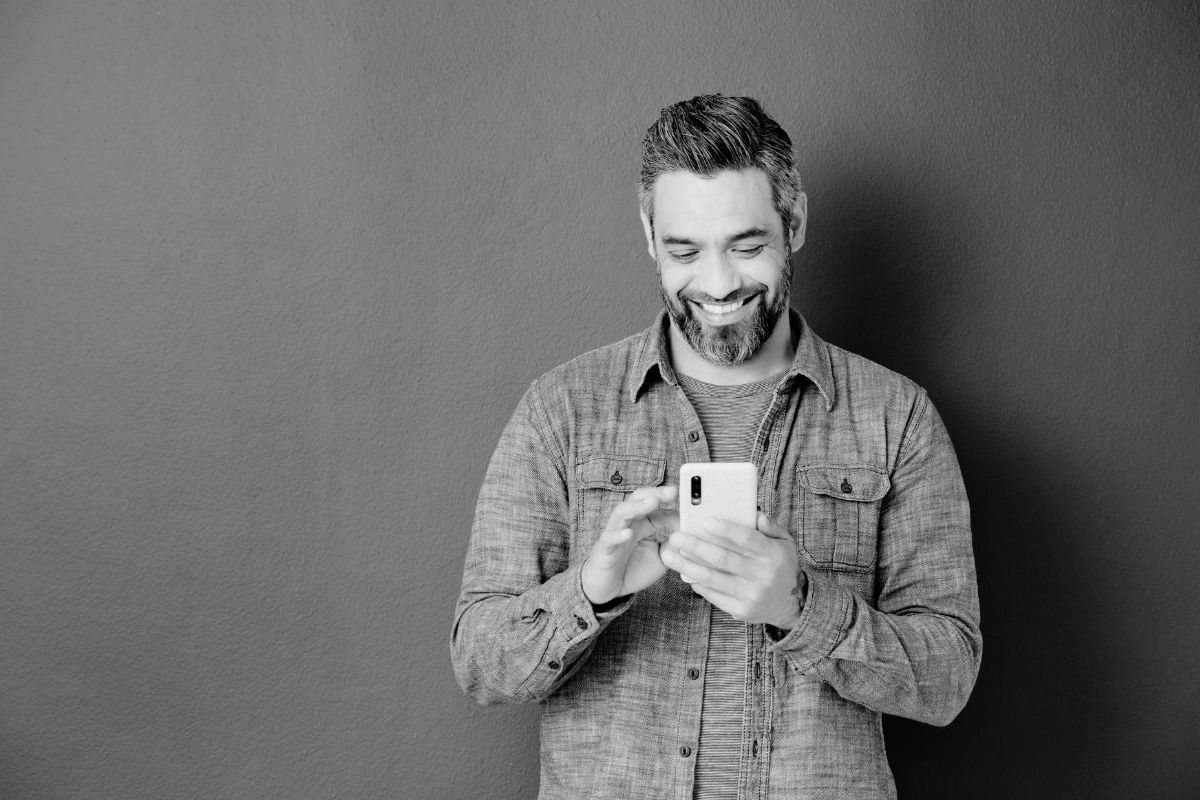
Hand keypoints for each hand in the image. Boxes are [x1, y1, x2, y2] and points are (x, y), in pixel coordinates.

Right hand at [581, 486, 679, 605]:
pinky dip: (618, 534)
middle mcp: (628, 524)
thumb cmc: (633, 569)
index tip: (690, 506)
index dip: (672, 507)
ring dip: (637, 506)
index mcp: (642, 524)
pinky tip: (628, 533)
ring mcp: (614, 534)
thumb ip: (673, 546)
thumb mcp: (660, 557)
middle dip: (655, 493)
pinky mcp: (604, 549)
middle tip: (673, 491)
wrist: (610, 589)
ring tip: (652, 502)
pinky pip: (609, 538)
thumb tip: (690, 537)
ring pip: (622, 512)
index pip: (656, 508)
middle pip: (638, 499)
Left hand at [661, 512, 805, 628]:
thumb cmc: (781, 566)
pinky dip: (696, 582)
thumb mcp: (785, 542)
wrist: (789, 605)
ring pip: (712, 578)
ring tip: (669, 554)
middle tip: (675, 536)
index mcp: (773, 555)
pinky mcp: (740, 610)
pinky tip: (684, 571)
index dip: (725, 530)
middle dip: (695, 546)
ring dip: (686, 565)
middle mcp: (762, 576)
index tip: (705, 522)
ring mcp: (750, 595)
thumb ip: (770, 526)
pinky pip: (712, 594)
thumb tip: (754, 513)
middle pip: (722, 559)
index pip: (747, 539)